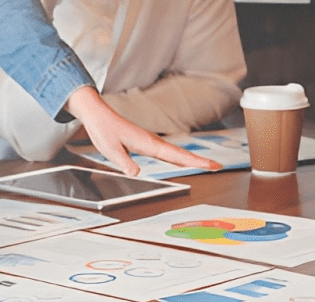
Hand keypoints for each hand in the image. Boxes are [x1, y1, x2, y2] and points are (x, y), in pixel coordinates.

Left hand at [66, 86, 221, 176]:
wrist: (98, 115)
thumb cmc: (103, 130)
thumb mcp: (110, 149)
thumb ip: (124, 162)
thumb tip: (136, 173)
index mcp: (147, 143)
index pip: (174, 155)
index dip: (193, 161)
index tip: (210, 165)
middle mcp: (152, 141)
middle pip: (180, 153)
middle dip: (199, 160)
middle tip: (217, 167)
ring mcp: (150, 141)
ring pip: (174, 152)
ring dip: (191, 158)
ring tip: (206, 165)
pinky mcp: (145, 142)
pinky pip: (165, 151)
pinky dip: (177, 156)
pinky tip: (181, 160)